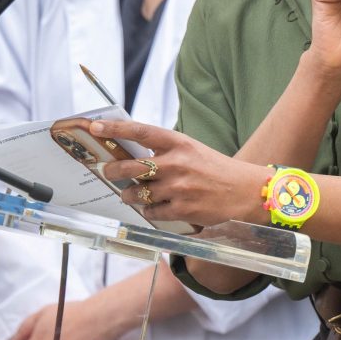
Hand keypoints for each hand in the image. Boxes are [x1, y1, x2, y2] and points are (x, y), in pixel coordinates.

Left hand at [88, 120, 268, 227]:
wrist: (245, 191)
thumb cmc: (214, 169)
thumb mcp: (191, 150)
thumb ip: (165, 150)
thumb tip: (132, 153)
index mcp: (178, 143)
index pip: (140, 132)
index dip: (114, 129)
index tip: (95, 127)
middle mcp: (176, 163)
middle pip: (130, 166)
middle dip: (112, 170)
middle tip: (107, 172)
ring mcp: (178, 188)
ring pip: (137, 192)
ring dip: (128, 194)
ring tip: (129, 193)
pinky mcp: (182, 209)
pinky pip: (151, 212)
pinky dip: (148, 210)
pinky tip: (154, 207)